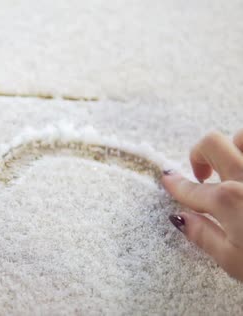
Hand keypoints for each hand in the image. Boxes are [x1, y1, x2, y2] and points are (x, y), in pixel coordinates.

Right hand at [162, 130, 242, 279]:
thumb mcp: (233, 261)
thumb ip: (203, 235)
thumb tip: (180, 219)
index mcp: (229, 200)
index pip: (191, 188)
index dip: (175, 184)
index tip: (169, 178)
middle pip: (211, 143)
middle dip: (198, 155)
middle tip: (202, 174)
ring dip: (234, 147)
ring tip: (236, 166)